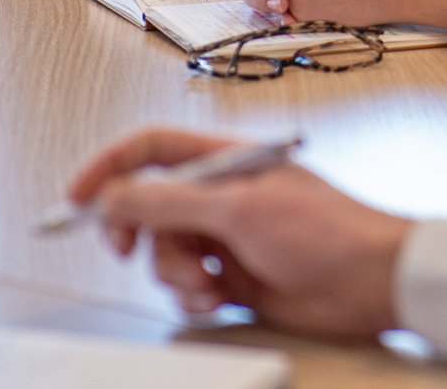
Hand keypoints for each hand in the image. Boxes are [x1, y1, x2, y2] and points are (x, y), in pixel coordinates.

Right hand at [67, 128, 407, 338]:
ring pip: (166, 251)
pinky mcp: (234, 275)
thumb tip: (115, 195)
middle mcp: (224, 194)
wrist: (369, 281)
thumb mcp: (239, 211)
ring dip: (175, 272)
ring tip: (209, 282)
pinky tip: (219, 298)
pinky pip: (187, 284)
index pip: (154, 148)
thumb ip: (171, 203)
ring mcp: (228, 236)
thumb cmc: (326, 230)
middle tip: (130, 251)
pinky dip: (192, 295)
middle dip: (138, 232)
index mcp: (228, 160)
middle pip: (150, 205)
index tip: (77, 198)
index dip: (110, 167)